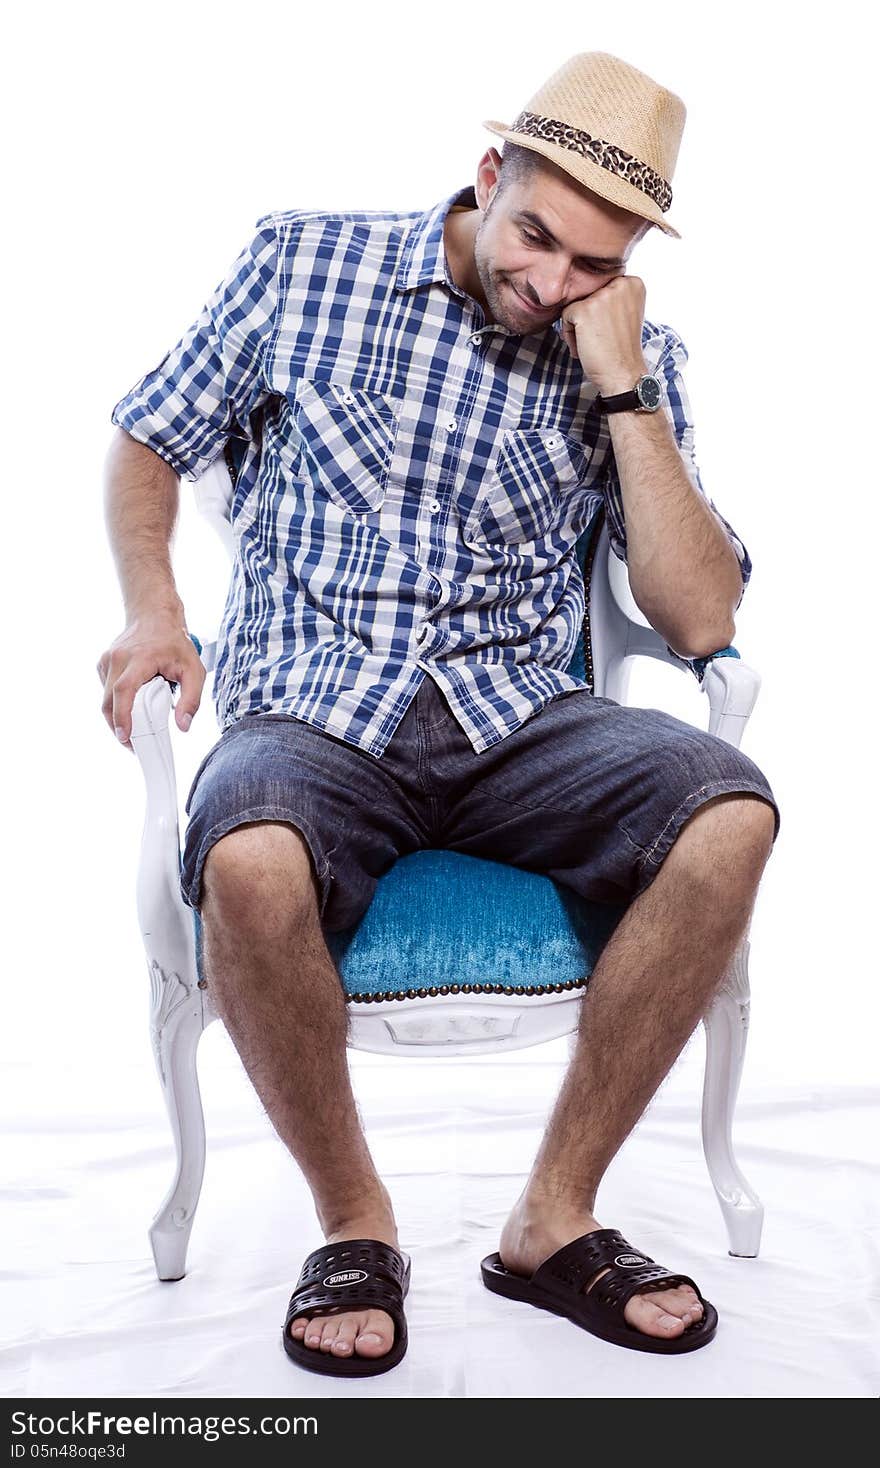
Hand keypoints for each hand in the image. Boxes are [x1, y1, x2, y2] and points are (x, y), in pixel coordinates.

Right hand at [97, 614, 204, 751]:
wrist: (154, 615)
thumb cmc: (175, 642)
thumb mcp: (194, 670)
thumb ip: (191, 699)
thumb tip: (183, 726)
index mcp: (139, 658)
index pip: (124, 691)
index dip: (122, 716)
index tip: (125, 737)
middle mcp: (117, 658)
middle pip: (109, 700)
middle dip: (117, 726)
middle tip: (132, 745)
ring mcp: (106, 661)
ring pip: (105, 698)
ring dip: (116, 717)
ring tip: (134, 729)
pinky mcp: (102, 664)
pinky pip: (106, 691)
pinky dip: (116, 703)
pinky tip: (131, 705)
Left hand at [560, 275, 647, 393]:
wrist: (623, 374)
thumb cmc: (621, 349)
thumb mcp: (624, 313)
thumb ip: (610, 296)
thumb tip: (583, 290)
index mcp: (632, 283)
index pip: (600, 288)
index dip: (601, 311)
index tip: (611, 328)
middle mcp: (619, 284)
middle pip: (587, 294)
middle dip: (589, 317)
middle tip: (604, 337)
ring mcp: (601, 296)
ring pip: (575, 305)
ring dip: (579, 327)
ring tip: (596, 342)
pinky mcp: (584, 309)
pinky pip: (565, 316)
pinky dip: (570, 335)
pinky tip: (587, 346)